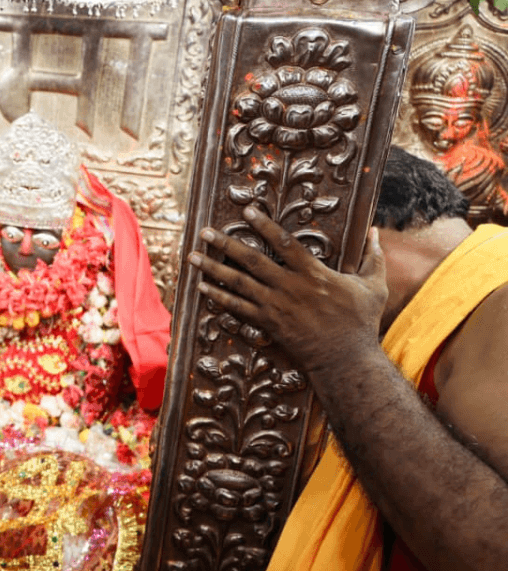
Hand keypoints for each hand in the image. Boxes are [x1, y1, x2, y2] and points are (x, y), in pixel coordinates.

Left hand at [188, 206, 388, 374]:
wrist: (346, 360)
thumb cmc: (361, 322)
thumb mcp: (373, 287)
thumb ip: (373, 258)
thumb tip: (377, 232)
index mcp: (314, 274)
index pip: (285, 243)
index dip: (265, 225)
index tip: (248, 210)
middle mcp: (290, 287)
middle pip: (252, 260)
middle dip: (226, 244)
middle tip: (205, 231)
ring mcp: (276, 306)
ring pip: (238, 283)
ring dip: (213, 268)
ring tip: (192, 256)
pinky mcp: (268, 324)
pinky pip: (237, 308)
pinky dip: (218, 297)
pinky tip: (201, 287)